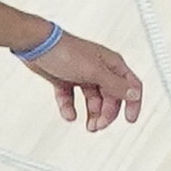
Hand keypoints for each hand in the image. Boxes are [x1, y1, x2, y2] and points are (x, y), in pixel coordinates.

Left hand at [20, 28, 143, 131]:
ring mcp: (83, 75)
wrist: (35, 45)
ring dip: (91, 114)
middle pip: (111, 97)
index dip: (133, 103)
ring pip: (93, 100)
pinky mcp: (66, 80)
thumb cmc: (64, 51)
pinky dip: (71, 108)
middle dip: (106, 114)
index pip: (131, 86)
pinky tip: (69, 114)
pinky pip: (72, 99)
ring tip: (88, 125)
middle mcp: (99, 70)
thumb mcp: (95, 71)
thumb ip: (116, 85)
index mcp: (111, 64)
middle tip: (98, 125)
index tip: (129, 119)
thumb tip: (134, 94)